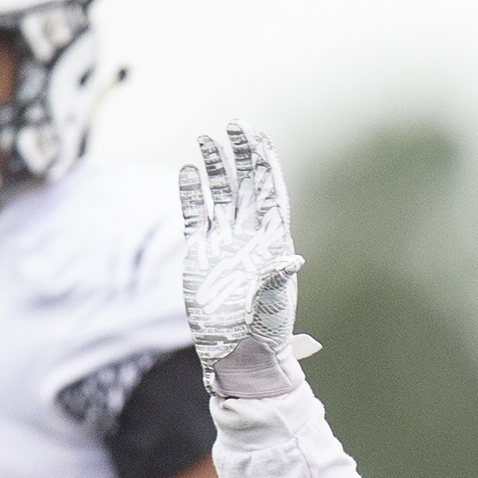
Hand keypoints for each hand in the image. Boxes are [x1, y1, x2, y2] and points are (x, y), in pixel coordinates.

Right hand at [180, 122, 309, 397]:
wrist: (237, 354)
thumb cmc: (264, 335)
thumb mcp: (274, 308)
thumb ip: (278, 281)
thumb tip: (292, 259)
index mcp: (274, 242)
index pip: (272, 193)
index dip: (266, 164)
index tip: (257, 136)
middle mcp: (251, 237)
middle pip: (247, 185)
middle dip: (241, 154)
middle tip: (234, 123)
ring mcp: (225, 243)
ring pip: (221, 195)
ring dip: (215, 167)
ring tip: (204, 138)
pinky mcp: (201, 253)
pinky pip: (196, 215)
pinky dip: (191, 193)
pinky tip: (186, 171)